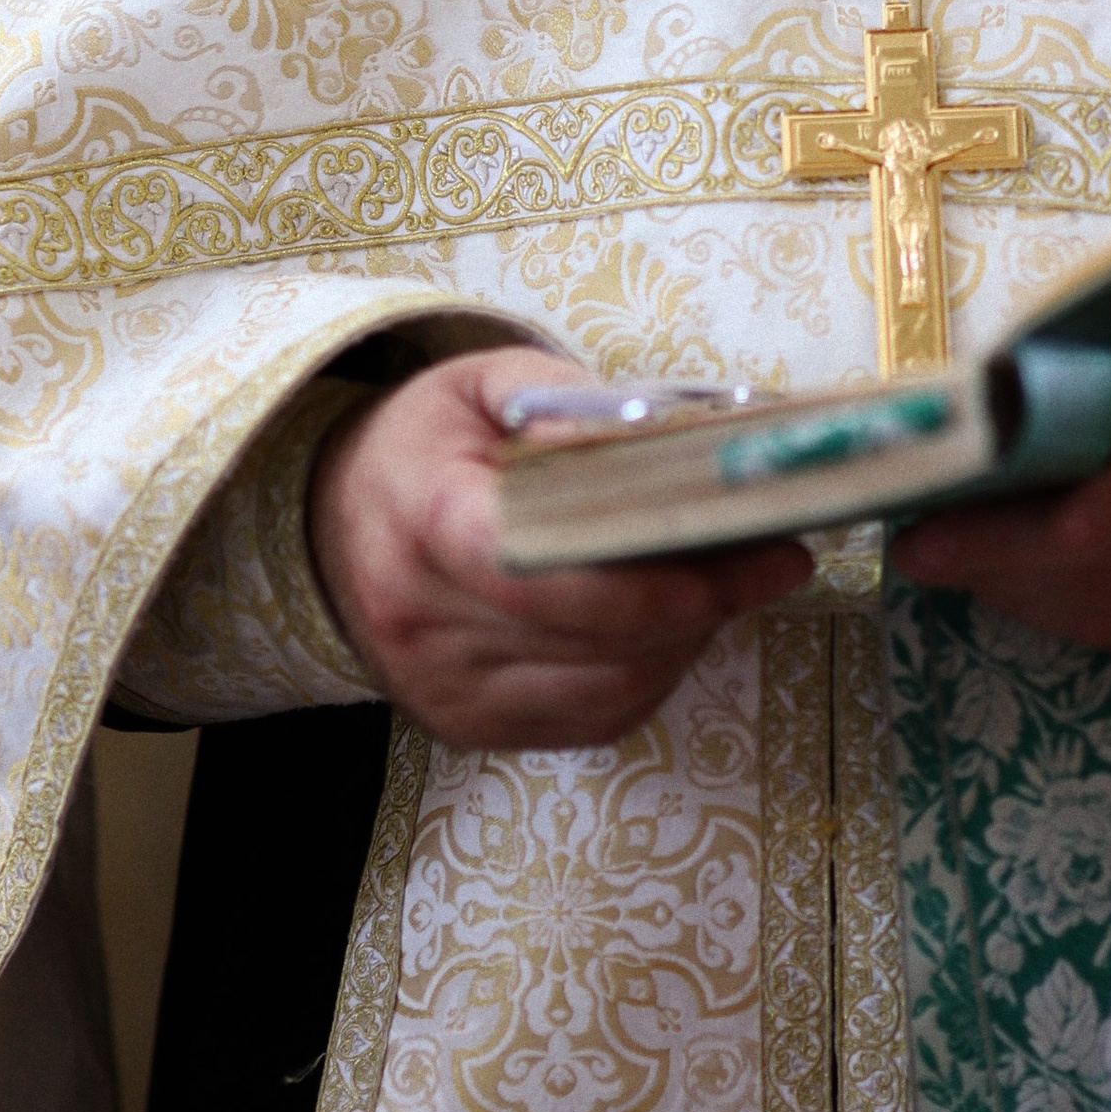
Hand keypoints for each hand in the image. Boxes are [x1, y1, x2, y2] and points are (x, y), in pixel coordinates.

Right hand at [308, 347, 813, 751]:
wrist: (333, 525)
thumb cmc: (424, 445)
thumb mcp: (479, 384)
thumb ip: (562, 396)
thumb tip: (652, 431)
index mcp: (428, 521)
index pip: (545, 571)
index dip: (652, 577)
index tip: (748, 550)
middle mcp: (426, 621)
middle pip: (594, 639)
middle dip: (703, 605)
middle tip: (777, 558)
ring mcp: (446, 688)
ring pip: (605, 692)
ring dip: (686, 646)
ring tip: (734, 587)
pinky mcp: (469, 727)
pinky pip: (590, 722)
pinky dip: (650, 678)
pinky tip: (678, 630)